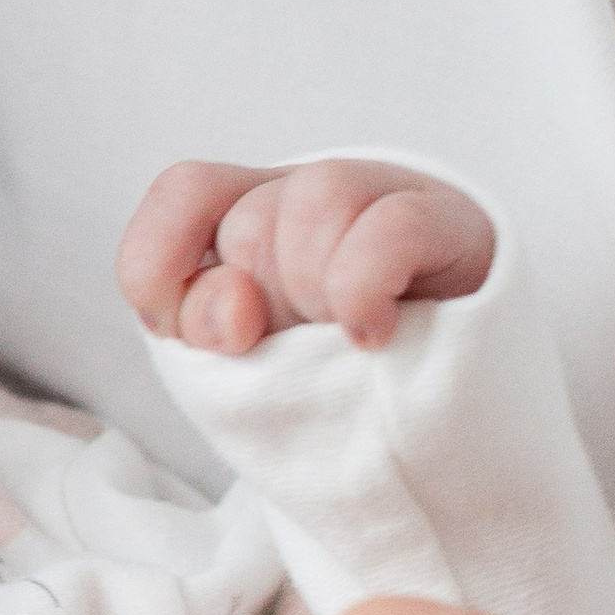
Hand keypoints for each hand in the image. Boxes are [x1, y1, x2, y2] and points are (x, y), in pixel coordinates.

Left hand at [118, 158, 492, 355]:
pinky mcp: (453, 228)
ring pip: (317, 199)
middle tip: (301, 347)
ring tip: (342, 341)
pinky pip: (391, 228)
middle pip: (250, 220)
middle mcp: (314, 192)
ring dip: (312, 291)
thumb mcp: (243, 361)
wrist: (447, 424)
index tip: (182, 331)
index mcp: (250, 212)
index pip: (185, 191)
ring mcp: (387, 199)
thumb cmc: (326, 387)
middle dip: (261, 307)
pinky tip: (370, 336)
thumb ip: (207, 327)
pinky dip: (362, 289)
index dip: (161, 262)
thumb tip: (231, 310)